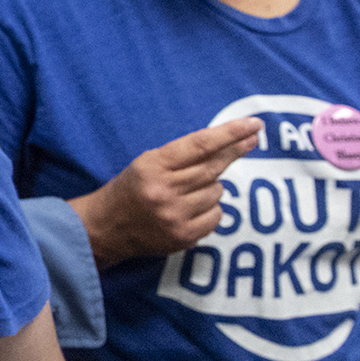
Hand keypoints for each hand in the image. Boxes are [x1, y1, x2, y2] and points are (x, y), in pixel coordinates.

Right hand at [69, 118, 262, 269]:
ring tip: (186, 192)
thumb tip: (228, 144)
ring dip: (210, 188)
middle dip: (235, 150)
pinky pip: (217, 216)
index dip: (229, 133)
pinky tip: (191, 209)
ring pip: (217, 192)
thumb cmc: (132, 188)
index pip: (200, 145)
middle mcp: (164, 191)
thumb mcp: (148, 163)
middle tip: (253, 138)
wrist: (106, 227)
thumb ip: (183, 156)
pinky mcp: (183, 236)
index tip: (253, 124)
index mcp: (153, 166)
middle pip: (213, 167)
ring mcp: (174, 216)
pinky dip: (210, 209)